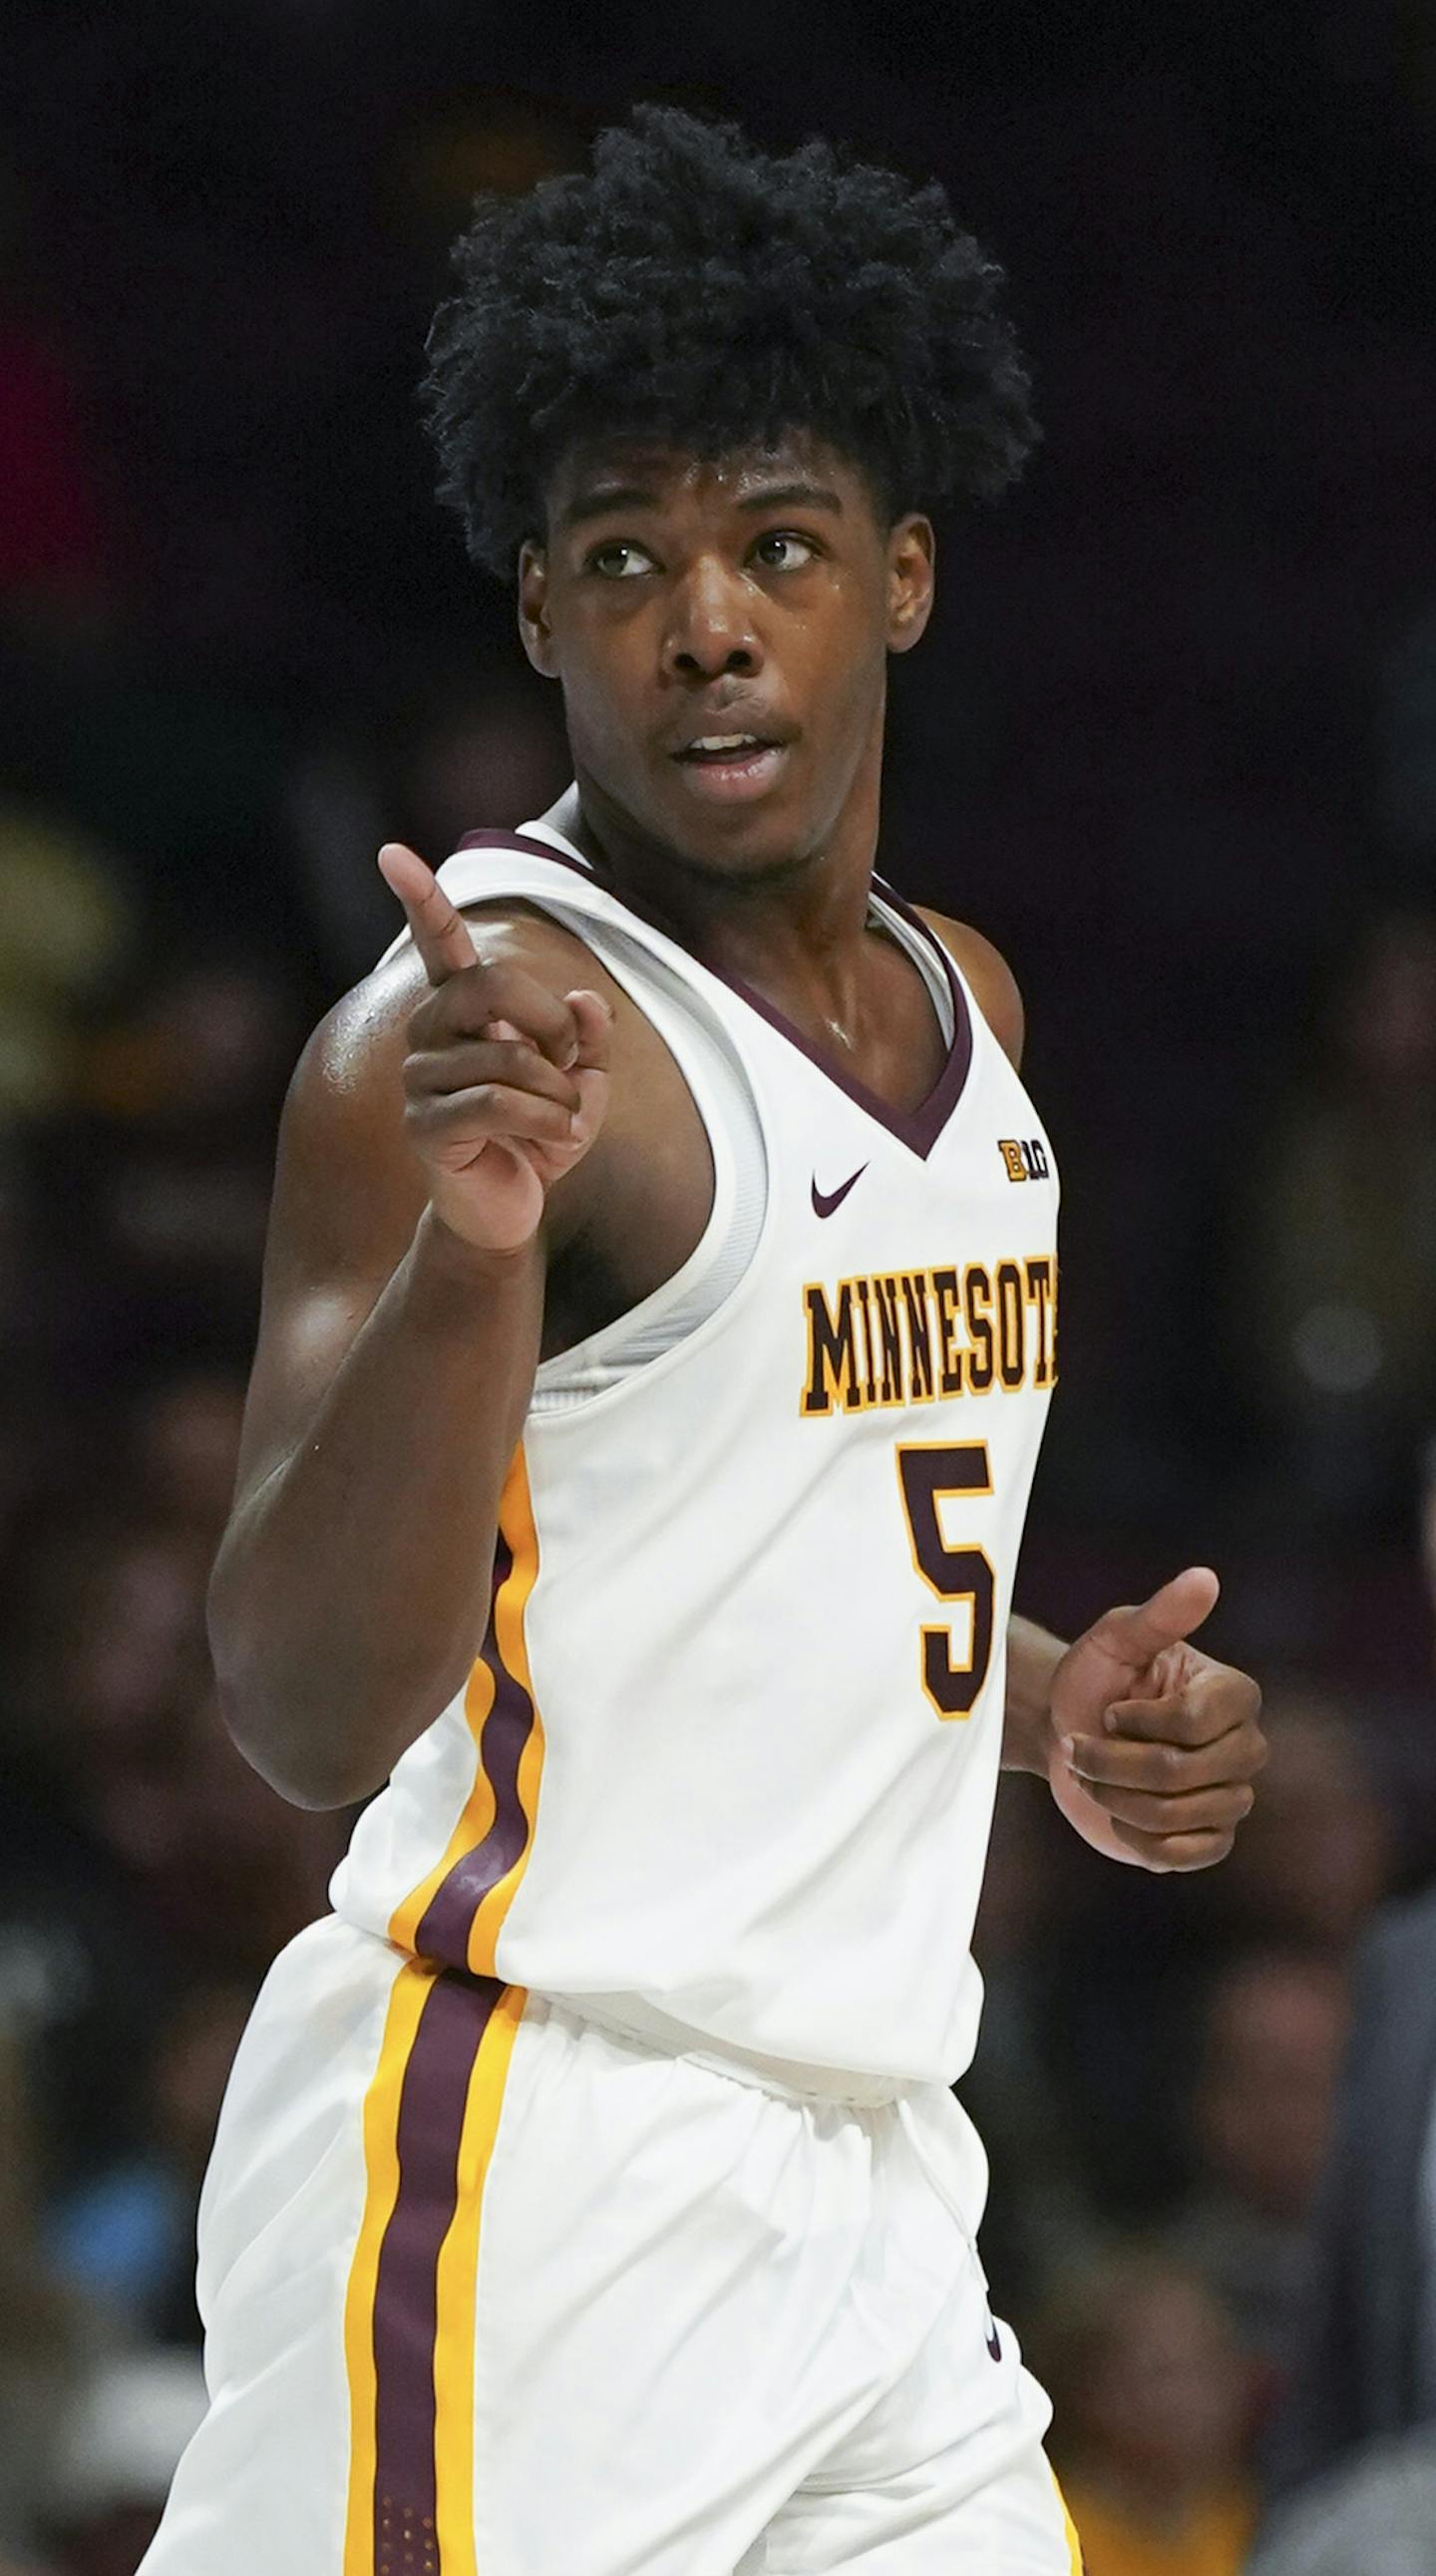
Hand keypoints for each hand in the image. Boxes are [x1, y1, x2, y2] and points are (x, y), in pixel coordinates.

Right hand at [378, 841, 611, 1253]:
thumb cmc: (541, 1135)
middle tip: (571, 1062)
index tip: (391, 852)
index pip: (436, 943)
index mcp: (461, 1011)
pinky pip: (497, 1103)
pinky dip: (548, 1120)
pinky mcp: (426, 1127)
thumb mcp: (584, 1081)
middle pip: (490, 984)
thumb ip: (590, 1037)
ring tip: (564, 1120)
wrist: (513, 1208)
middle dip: (550, 1021)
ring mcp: (420, 1080)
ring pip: (506, 1056)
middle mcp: (429, 1034)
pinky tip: (560, 1141)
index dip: (418, 897)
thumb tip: (584, 999)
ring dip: (558, 1091)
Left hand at [1044, 1567, 1264, 1871]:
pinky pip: (1177, 1854)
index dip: (1133, 1721)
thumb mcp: (1116, 1639)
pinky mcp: (1210, 1841)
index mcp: (1235, 1694)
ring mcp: (1233, 1798)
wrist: (1068, 1733)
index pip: (1191, 1723)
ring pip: (1171, 1815)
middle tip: (1082, 1745)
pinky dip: (1131, 1833)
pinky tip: (1116, 1808)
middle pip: (1178, 1774)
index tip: (1110, 1708)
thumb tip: (1206, 1577)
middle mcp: (1247, 1747)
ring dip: (1112, 1795)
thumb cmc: (1095, 1678)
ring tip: (1095, 1773)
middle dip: (1112, 1762)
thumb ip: (1161, 1615)